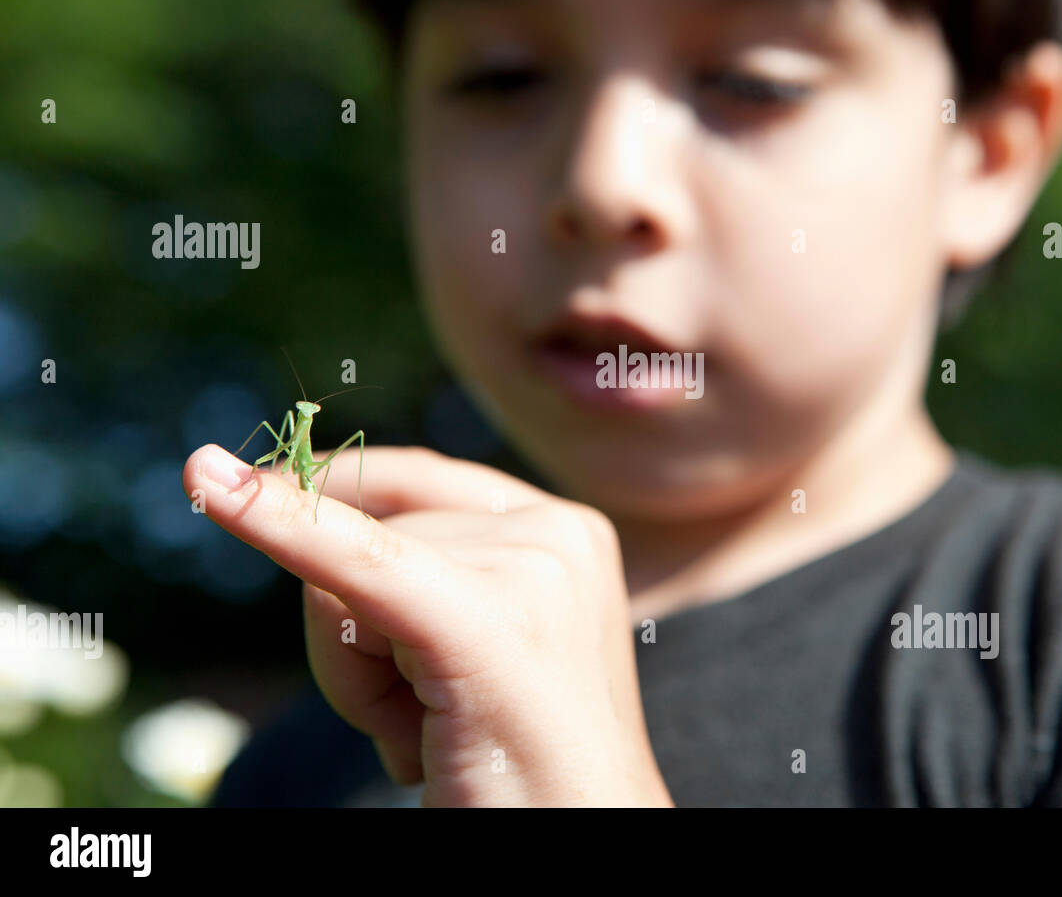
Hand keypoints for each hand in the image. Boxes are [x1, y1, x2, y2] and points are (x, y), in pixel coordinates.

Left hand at [182, 443, 673, 806]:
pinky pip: (352, 564)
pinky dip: (283, 529)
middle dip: (360, 636)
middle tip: (428, 728)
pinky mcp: (482, 623)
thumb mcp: (470, 646)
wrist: (585, 845)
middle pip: (374, 534)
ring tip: (434, 740)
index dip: (334, 484)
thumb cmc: (518, 770)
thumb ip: (417, 574)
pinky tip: (213, 485)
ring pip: (345, 582)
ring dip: (360, 682)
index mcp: (563, 532)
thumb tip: (263, 493)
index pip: (419, 485)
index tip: (232, 478)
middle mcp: (557, 532)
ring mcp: (533, 571)